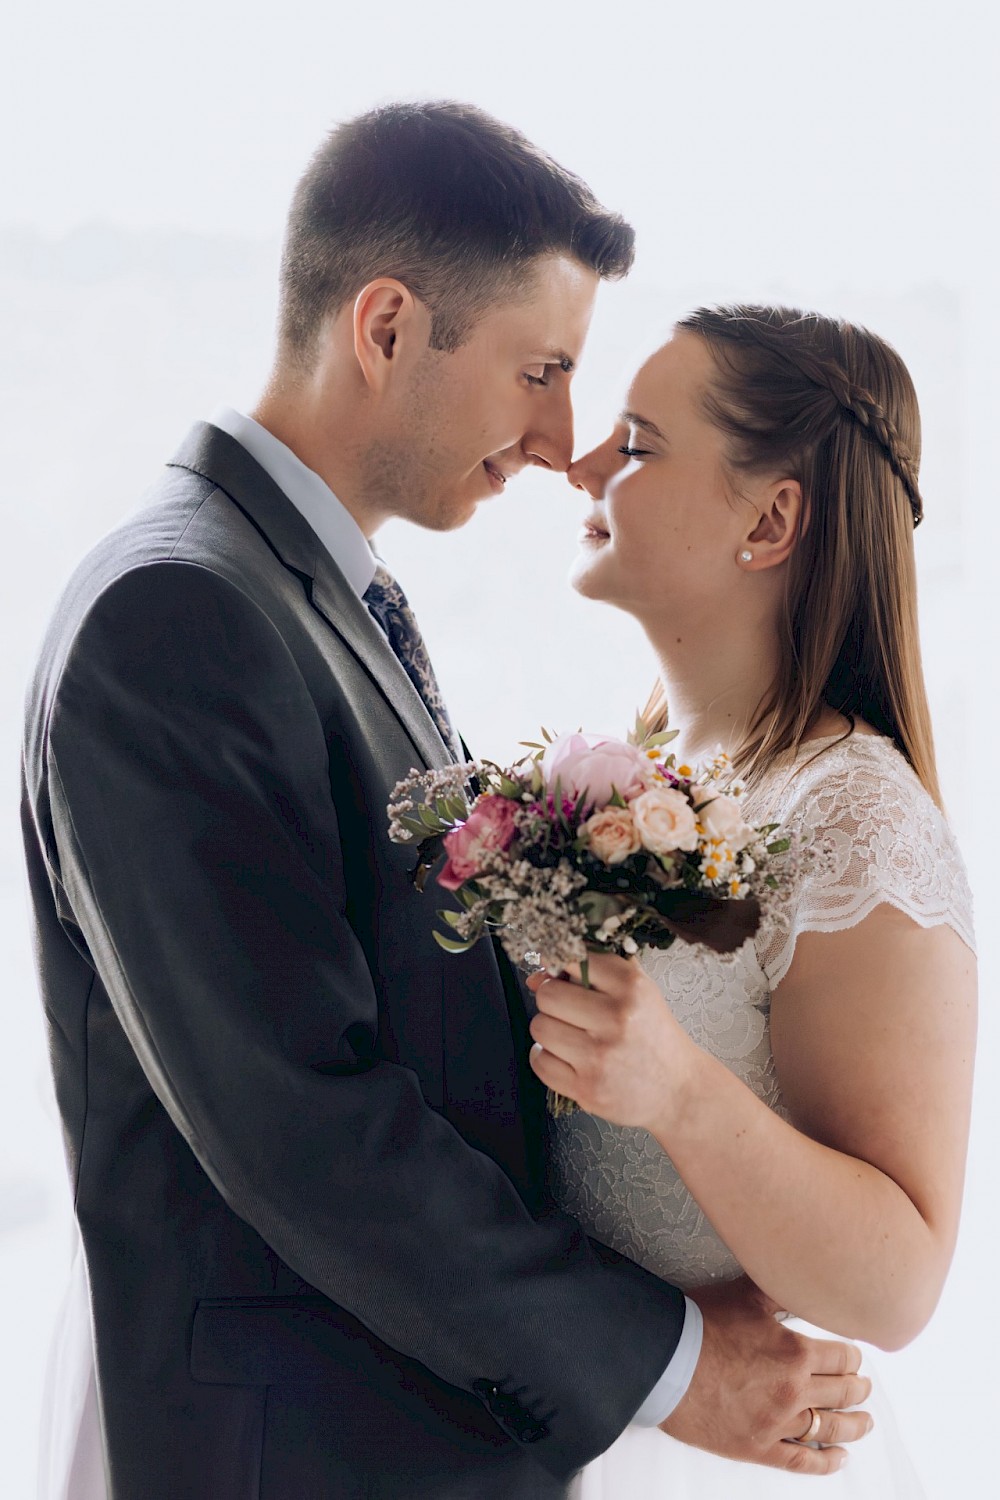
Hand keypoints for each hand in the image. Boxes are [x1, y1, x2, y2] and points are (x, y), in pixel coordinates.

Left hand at [526, 952, 694, 1129]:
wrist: (679, 1089)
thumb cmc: (654, 1036)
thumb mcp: (639, 991)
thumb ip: (595, 970)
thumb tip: (537, 976)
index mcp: (631, 988)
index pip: (572, 960)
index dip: (561, 968)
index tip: (561, 976)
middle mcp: (616, 1019)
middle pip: (548, 995)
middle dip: (552, 999)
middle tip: (568, 1010)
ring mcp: (600, 1057)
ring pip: (540, 1027)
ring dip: (550, 1030)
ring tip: (571, 1035)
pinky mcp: (587, 1089)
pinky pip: (540, 1062)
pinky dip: (547, 1058)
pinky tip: (567, 1057)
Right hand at [664, 1279, 872, 1474]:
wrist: (665, 1362)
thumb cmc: (700, 1325)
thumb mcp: (745, 1295)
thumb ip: (779, 1291)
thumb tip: (801, 1278)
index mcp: (796, 1352)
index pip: (843, 1358)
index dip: (853, 1357)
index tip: (855, 1358)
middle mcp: (794, 1391)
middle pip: (842, 1393)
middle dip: (858, 1389)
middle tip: (864, 1388)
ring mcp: (777, 1423)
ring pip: (829, 1428)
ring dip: (853, 1425)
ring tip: (864, 1423)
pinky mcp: (758, 1447)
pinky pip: (800, 1460)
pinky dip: (825, 1462)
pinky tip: (839, 1458)